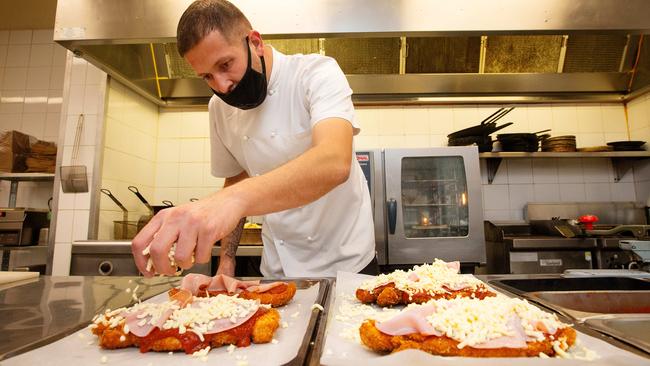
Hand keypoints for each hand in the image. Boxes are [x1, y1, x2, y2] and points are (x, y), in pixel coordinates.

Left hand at [131, 190, 245, 276]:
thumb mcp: (178, 220)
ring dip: (186, 265)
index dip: (140, 262)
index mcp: (163, 217)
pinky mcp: (208, 230)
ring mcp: (192, 223)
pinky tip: (205, 249)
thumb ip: (165, 236)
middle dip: (162, 268)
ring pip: (180, 257)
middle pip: (156, 251)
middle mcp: (175, 218)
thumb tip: (153, 263)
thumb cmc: (202, 214)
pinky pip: (200, 257)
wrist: (227, 202)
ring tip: (191, 258)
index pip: (139, 242)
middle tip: (169, 271)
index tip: (148, 272)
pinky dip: (202, 259)